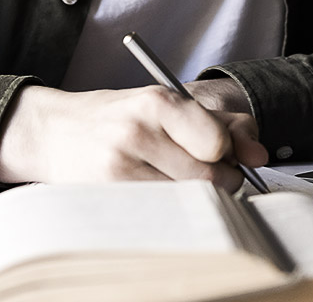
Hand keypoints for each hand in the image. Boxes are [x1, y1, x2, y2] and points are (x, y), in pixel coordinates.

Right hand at [0, 85, 267, 191]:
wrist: (53, 131)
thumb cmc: (117, 117)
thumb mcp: (165, 106)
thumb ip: (219, 125)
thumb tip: (259, 155)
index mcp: (156, 101)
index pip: (217, 142)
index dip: (229, 154)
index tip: (221, 154)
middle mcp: (137, 131)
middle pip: (208, 176)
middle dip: (219, 180)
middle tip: (207, 173)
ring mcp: (120, 165)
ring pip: (187, 197)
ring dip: (195, 196)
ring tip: (177, 180)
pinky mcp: (108, 193)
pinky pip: (162, 211)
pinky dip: (170, 206)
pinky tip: (157, 191)